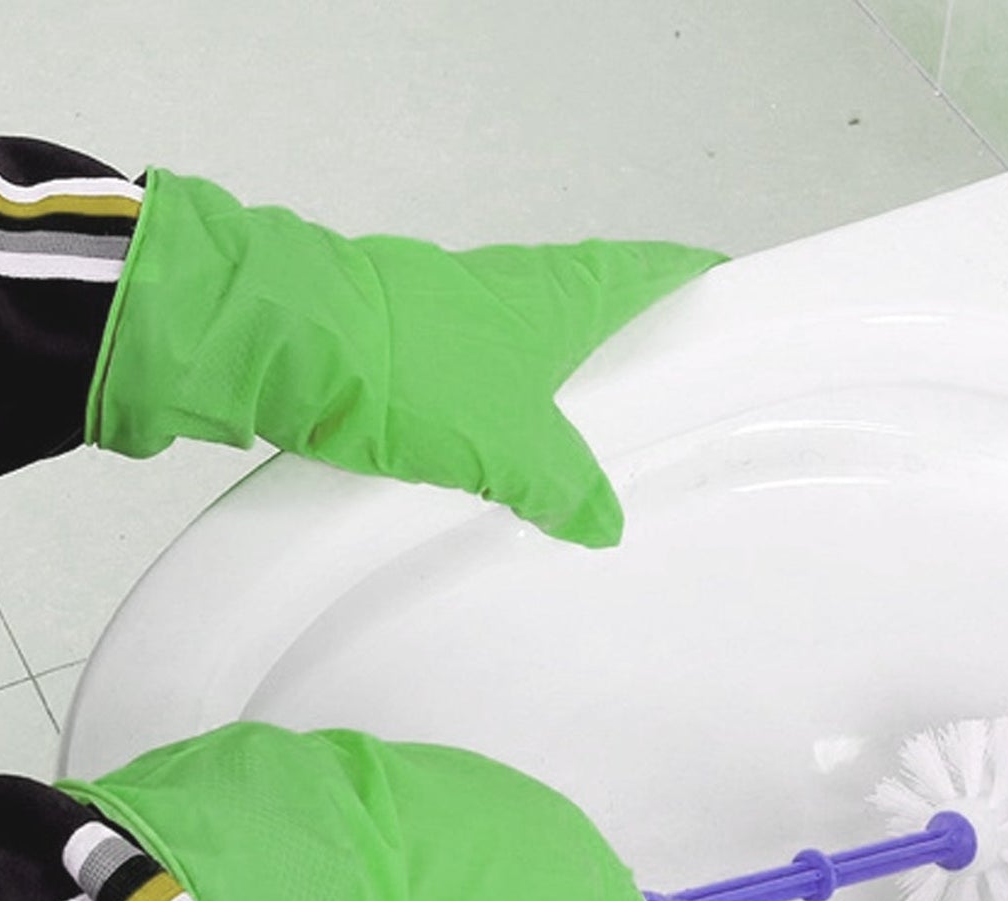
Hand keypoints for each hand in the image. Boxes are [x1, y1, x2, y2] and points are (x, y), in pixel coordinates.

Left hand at [87, 168, 725, 546]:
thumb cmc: (416, 377)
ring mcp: (450, 307)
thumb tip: (603, 524)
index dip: (689, 279)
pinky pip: (470, 371)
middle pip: (589, 302)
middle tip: (656, 395)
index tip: (723, 295)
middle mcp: (510, 286)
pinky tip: (489, 447)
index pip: (646, 270)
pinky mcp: (399, 338)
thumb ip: (562, 488)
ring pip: (524, 340)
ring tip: (577, 441)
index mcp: (558, 294)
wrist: (284, 345)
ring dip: (551, 378)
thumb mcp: (509, 447)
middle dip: (623, 341)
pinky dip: (493, 402)